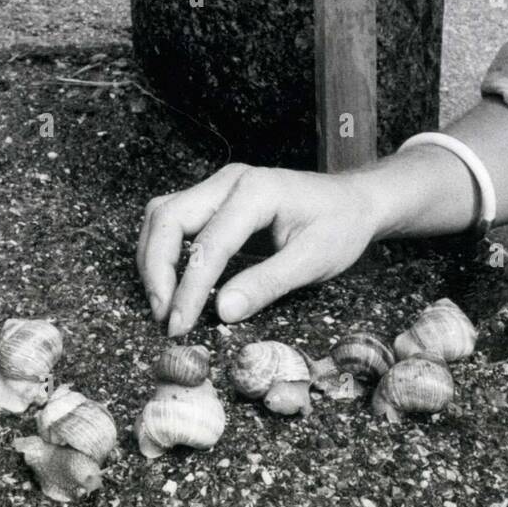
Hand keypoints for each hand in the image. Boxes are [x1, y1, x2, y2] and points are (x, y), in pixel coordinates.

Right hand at [137, 164, 378, 336]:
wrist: (353, 201)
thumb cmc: (340, 226)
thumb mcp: (314, 260)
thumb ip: (268, 284)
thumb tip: (222, 311)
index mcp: (257, 191)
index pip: (208, 242)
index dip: (188, 288)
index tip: (179, 326)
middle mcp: (231, 181)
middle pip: (168, 216)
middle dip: (156, 269)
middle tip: (163, 316)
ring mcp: (220, 186)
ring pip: (163, 214)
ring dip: (153, 258)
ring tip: (163, 303)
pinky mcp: (216, 198)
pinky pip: (174, 217)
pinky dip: (163, 249)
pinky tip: (172, 282)